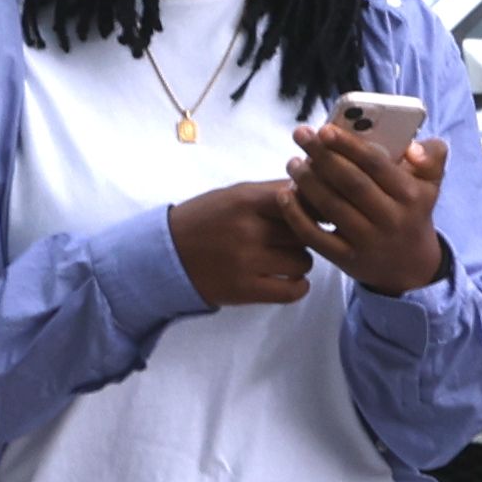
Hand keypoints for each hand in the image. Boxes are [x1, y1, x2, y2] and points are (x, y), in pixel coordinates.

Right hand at [169, 180, 315, 306]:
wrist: (166, 254)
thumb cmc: (207, 220)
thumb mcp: (235, 195)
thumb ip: (273, 193)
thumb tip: (315, 190)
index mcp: (245, 200)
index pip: (299, 198)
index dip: (312, 207)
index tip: (314, 213)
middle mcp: (247, 229)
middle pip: (304, 231)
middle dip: (304, 234)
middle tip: (292, 238)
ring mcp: (246, 261)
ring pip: (303, 261)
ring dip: (299, 261)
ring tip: (284, 258)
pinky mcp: (244, 290)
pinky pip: (292, 291)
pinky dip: (298, 286)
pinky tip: (290, 279)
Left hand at [286, 122, 447, 296]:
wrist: (411, 266)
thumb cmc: (412, 212)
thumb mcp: (431, 184)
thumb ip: (431, 156)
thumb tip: (412, 147)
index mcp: (411, 196)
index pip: (377, 165)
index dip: (349, 145)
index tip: (325, 129)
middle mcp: (391, 219)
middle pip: (351, 183)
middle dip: (322, 156)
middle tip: (301, 135)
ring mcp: (368, 241)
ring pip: (331, 206)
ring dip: (307, 181)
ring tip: (293, 162)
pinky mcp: (347, 259)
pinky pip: (315, 236)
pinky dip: (296, 215)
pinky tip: (285, 195)